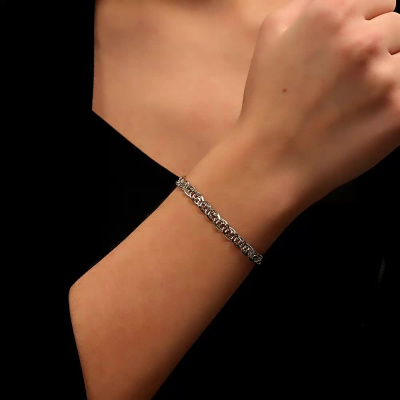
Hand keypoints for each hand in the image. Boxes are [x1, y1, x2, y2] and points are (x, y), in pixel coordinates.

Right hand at [235, 0, 399, 206]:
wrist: (270, 159)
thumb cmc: (267, 102)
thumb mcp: (271, 36)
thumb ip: (306, 6)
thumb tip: (343, 6)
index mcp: (332, 14)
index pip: (382, 4)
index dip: (368, 27)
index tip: (354, 51)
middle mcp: (361, 41)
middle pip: (399, 29)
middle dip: (380, 50)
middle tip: (353, 80)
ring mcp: (383, 77)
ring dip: (388, 77)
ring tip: (357, 102)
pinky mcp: (398, 113)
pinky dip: (391, 105)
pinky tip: (366, 117)